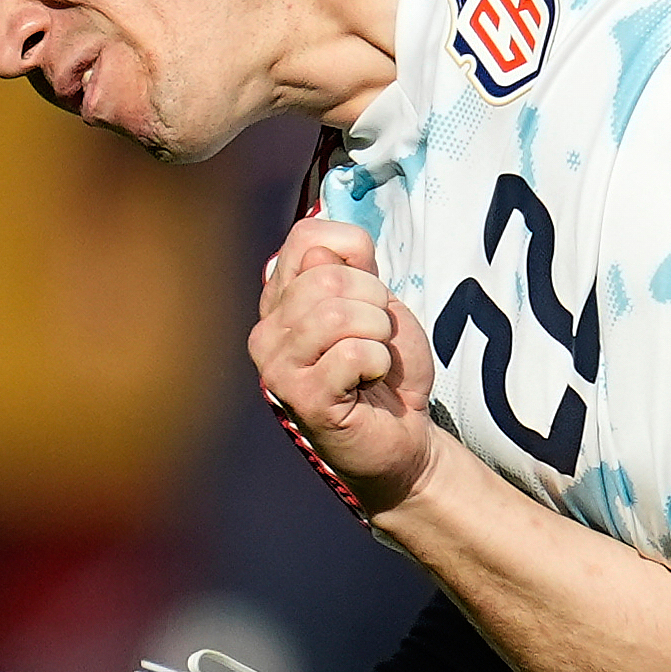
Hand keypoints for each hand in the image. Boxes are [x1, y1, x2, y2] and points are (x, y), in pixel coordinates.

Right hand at [252, 218, 443, 515]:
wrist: (402, 434)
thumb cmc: (385, 367)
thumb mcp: (376, 302)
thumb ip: (351, 267)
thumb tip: (322, 246)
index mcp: (282, 298)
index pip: (308, 238)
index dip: (357, 256)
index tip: (368, 295)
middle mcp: (268, 329)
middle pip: (328, 278)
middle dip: (375, 302)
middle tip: (377, 336)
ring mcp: (278, 365)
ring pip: (339, 314)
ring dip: (378, 334)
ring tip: (374, 358)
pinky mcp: (301, 397)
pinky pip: (354, 353)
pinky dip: (379, 363)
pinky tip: (368, 382)